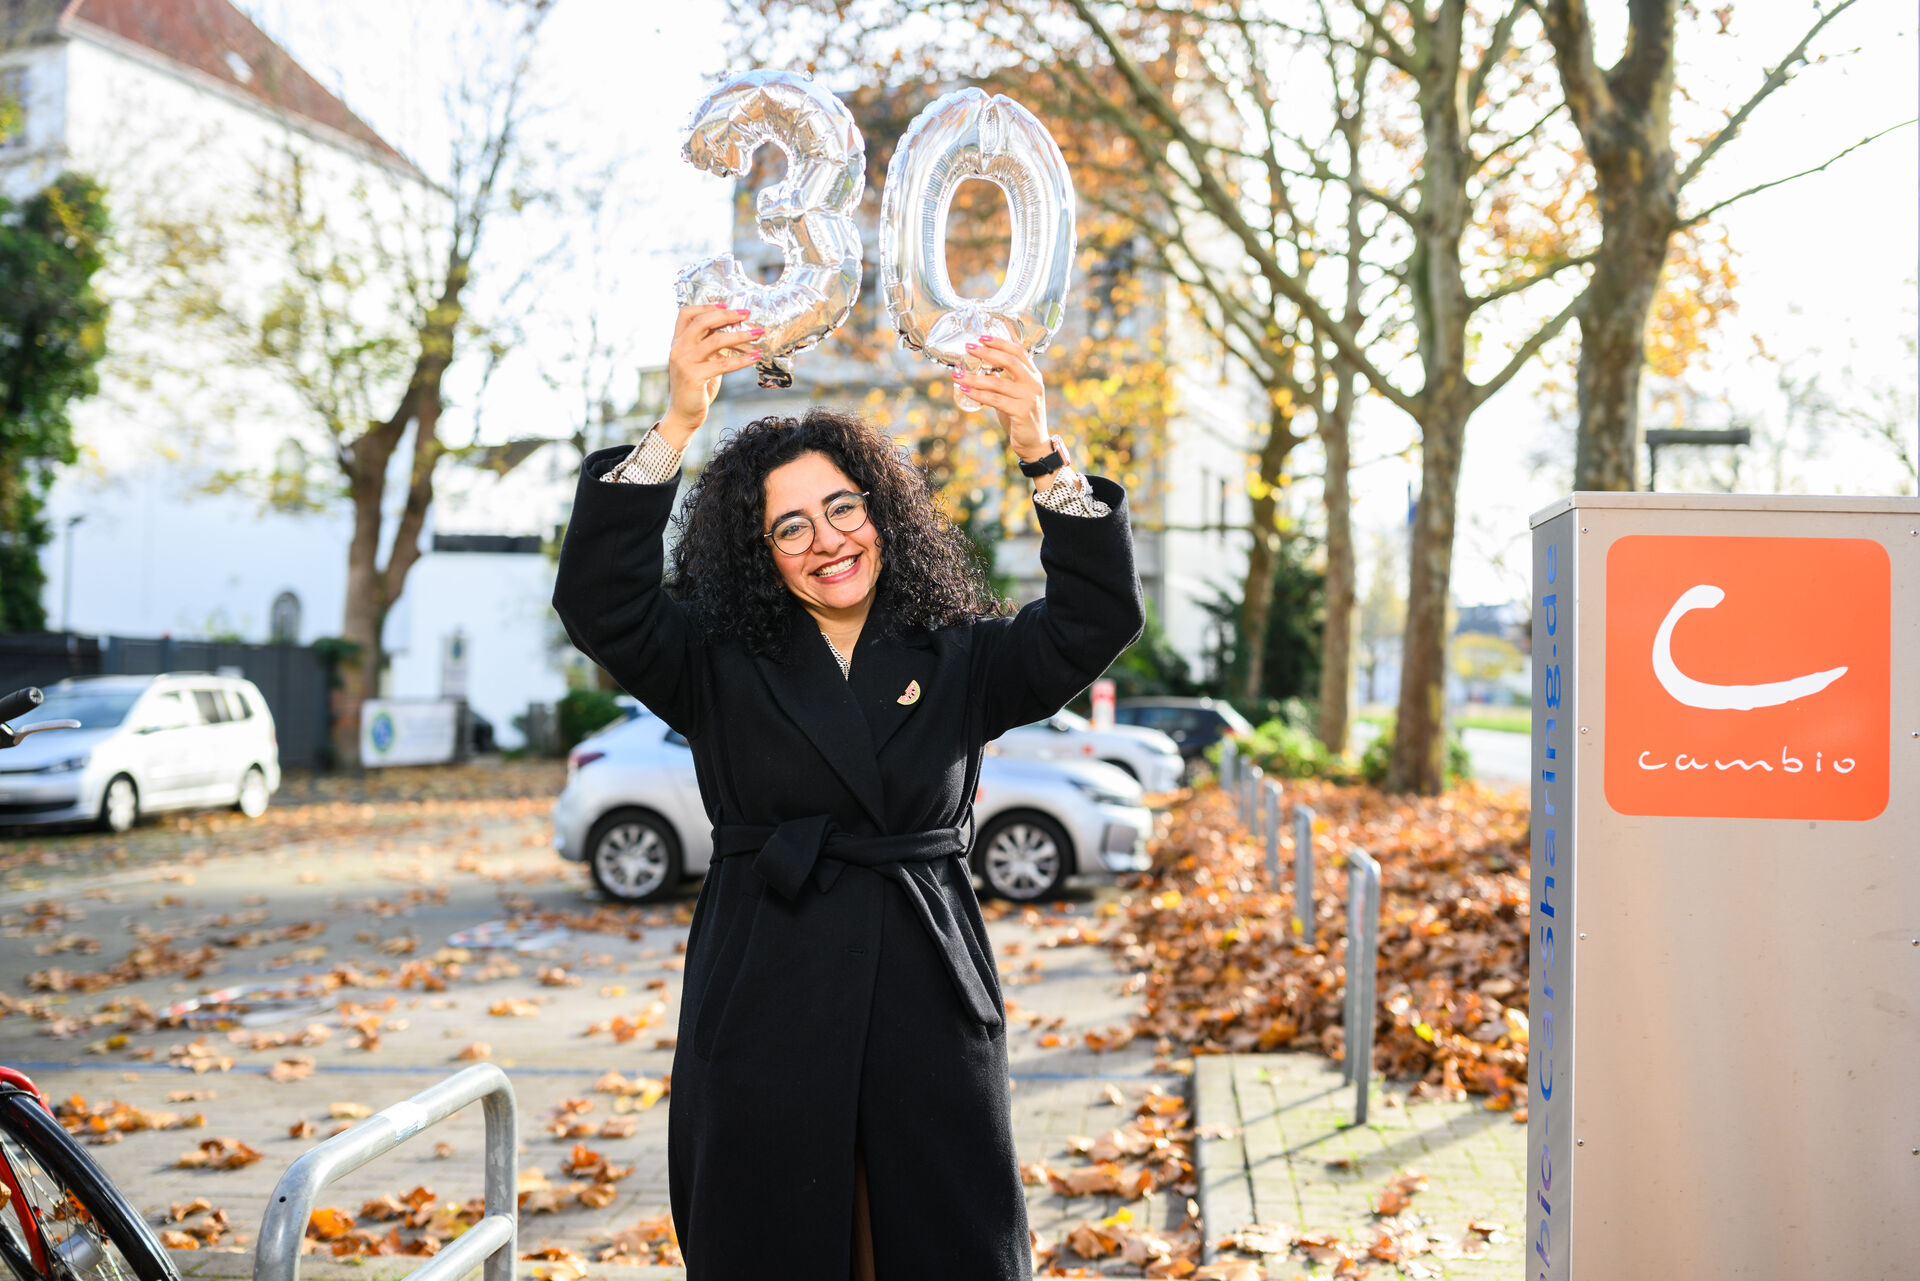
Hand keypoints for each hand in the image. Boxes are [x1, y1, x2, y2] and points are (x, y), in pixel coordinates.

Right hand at [660, 305, 761, 444]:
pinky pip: (723, 364)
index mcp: (677, 342)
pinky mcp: (694, 377)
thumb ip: (711, 345)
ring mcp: (684, 362)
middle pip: (702, 322)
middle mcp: (678, 349)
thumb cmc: (696, 387)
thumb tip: (734, 329)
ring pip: (714, 341)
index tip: (726, 304)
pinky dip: (742, 359)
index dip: (706, 306)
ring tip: (757, 334)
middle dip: (727, 315)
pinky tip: (755, 356)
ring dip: (739, 335)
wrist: (684, 414)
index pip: (686, 314)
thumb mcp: (702, 361)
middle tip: (747, 315)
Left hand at [954, 334, 1051, 462]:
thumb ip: (1003, 381)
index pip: (1019, 352)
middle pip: (1010, 361)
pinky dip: (978, 394)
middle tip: (969, 348)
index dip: (1001, 342)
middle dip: (987, 353)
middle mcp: (1034, 383)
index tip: (983, 337)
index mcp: (1033, 375)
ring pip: (998, 382)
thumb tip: (983, 369)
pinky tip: (965, 390)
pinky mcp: (1022, 412)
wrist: (1035, 443)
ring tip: (957, 374)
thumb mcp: (1013, 394)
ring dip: (975, 377)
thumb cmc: (1021, 416)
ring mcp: (1029, 397)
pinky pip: (995, 400)